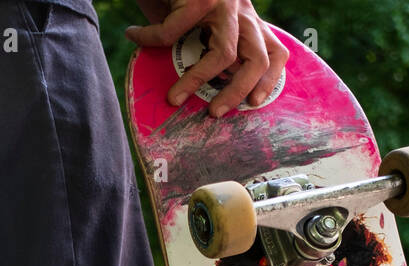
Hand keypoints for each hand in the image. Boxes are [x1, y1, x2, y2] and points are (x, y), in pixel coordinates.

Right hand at [127, 0, 288, 116]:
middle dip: (237, 91)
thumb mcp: (198, 23)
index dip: (269, 80)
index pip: (274, 51)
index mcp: (247, 20)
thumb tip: (189, 90)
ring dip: (198, 80)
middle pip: (257, 60)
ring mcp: (225, 3)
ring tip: (174, 97)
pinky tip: (134, 36)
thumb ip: (202, 47)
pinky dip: (149, 37)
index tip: (254, 102)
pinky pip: (173, 31)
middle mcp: (242, 11)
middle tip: (215, 112)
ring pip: (226, 54)